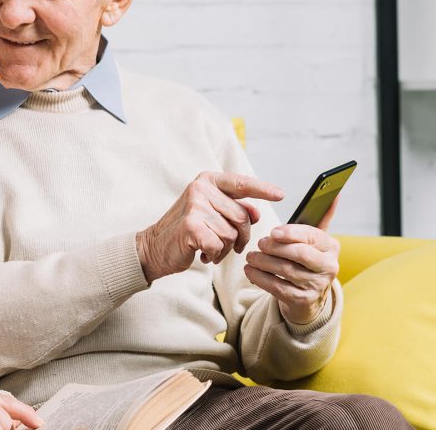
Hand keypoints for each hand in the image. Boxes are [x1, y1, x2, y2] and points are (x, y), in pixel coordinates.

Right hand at [136, 172, 283, 282]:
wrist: (154, 247)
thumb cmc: (186, 230)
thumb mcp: (211, 213)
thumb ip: (234, 209)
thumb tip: (257, 213)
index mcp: (207, 181)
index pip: (241, 183)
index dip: (263, 189)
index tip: (281, 194)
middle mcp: (200, 189)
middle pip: (241, 216)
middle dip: (240, 236)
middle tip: (227, 246)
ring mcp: (195, 206)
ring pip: (231, 234)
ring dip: (224, 248)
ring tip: (209, 248)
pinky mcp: (191, 226)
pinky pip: (219, 245)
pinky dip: (214, 255)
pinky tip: (202, 254)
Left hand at [243, 199, 339, 324]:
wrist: (308, 295)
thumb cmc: (307, 258)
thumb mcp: (314, 238)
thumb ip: (321, 215)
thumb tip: (334, 192)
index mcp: (331, 246)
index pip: (311, 236)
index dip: (290, 233)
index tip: (272, 231)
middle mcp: (329, 267)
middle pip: (299, 254)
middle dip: (275, 247)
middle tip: (259, 243)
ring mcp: (317, 286)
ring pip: (286, 271)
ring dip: (263, 262)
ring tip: (250, 256)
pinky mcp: (303, 301)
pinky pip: (278, 288)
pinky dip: (260, 278)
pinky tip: (250, 270)